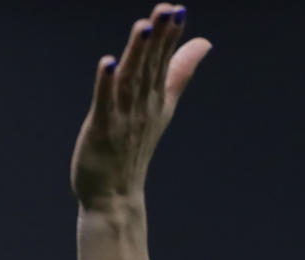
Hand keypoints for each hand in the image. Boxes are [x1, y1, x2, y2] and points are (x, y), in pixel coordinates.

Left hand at [70, 5, 211, 209]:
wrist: (114, 195)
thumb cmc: (133, 148)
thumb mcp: (162, 106)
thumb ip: (179, 73)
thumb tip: (203, 42)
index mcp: (156, 98)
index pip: (164, 61)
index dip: (170, 35)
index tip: (178, 8)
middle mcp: (142, 105)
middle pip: (150, 66)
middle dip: (158, 37)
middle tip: (166, 9)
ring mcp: (123, 118)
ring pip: (130, 80)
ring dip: (136, 54)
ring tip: (143, 27)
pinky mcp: (101, 130)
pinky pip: (104, 103)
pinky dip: (105, 84)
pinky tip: (106, 63)